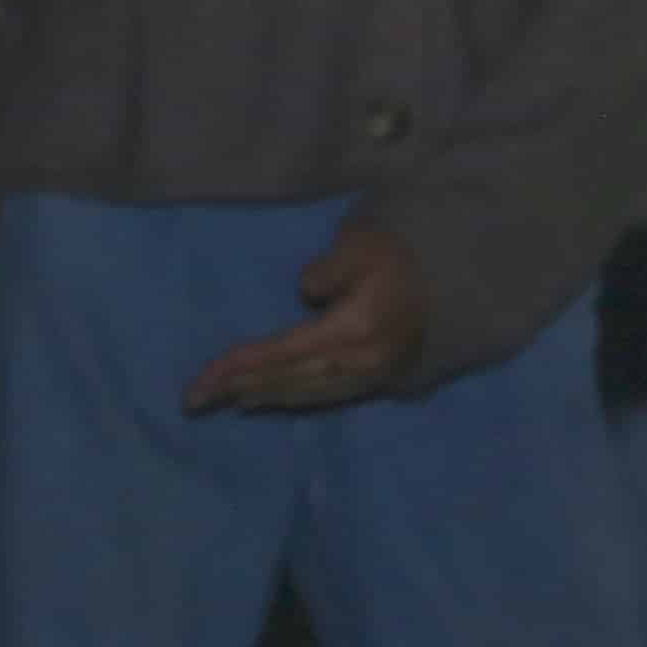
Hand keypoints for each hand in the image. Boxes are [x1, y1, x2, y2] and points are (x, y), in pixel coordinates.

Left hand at [186, 219, 430, 415]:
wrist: (451, 284)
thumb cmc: (400, 257)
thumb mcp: (364, 245)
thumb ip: (329, 267)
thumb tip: (305, 292)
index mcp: (351, 329)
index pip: (280, 352)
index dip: (238, 366)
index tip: (201, 379)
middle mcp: (355, 362)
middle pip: (286, 379)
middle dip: (238, 387)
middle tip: (196, 400)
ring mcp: (366, 377)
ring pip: (303, 392)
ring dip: (262, 396)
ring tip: (226, 400)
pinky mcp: (372, 382)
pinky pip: (323, 396)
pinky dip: (291, 399)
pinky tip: (269, 399)